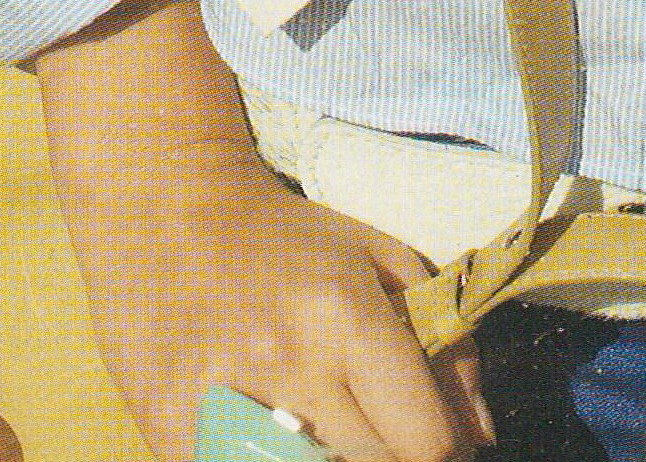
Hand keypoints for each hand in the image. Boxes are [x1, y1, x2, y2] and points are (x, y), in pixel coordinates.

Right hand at [35, 0, 492, 461]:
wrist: (166, 209)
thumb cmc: (285, 235)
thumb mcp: (379, 260)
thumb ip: (443, 342)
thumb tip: (479, 435)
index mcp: (345, 315)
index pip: (424, 440)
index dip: (443, 447)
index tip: (435, 435)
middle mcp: (289, 367)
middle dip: (393, 457)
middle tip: (384, 431)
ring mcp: (223, 409)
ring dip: (333, 461)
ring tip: (332, 430)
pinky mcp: (171, 437)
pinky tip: (274, 438)